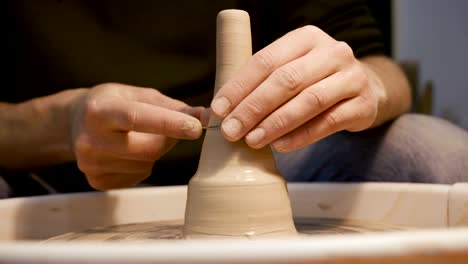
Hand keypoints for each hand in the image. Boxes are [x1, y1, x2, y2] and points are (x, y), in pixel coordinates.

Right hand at [70, 83, 205, 189]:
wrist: (76, 121)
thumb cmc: (115, 104)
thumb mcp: (139, 95)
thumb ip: (173, 107)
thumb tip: (207, 116)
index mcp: (100, 110)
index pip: (137, 118)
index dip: (169, 123)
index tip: (196, 127)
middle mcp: (90, 140)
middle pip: (148, 149)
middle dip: (168, 139)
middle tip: (172, 128)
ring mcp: (91, 164)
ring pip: (146, 164)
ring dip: (155, 151)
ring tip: (141, 136)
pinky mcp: (96, 181)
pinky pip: (138, 176)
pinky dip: (144, 164)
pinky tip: (130, 151)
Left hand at [211, 26, 382, 151]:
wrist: (364, 89)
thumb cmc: (314, 81)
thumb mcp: (290, 70)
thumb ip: (258, 85)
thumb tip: (215, 111)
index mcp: (306, 38)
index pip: (266, 60)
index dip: (240, 86)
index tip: (219, 109)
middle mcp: (332, 52)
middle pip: (286, 80)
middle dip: (254, 107)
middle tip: (231, 131)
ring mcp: (351, 77)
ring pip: (308, 101)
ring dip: (275, 124)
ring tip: (252, 141)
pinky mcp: (363, 104)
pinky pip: (328, 122)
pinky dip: (300, 136)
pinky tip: (279, 146)